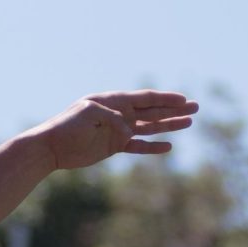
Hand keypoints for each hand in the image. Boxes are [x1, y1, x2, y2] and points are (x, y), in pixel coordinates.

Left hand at [30, 91, 198, 171]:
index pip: (145, 99)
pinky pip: (137, 146)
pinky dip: (152, 147)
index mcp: (114, 101)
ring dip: (169, 125)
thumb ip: (111, 118)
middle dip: (174, 109)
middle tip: (196, 107)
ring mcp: (118, 130)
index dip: (165, 99)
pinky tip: (168, 146)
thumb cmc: (66, 126)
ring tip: (189, 123)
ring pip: (149, 127)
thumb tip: (129, 130)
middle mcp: (119, 113)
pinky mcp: (113, 146)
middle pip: (152, 111)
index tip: (184, 100)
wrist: (51, 147)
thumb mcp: (88, 114)